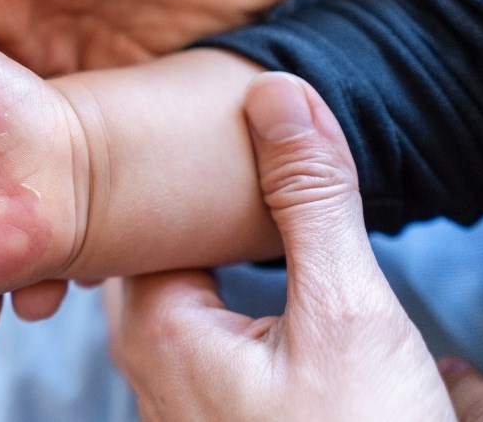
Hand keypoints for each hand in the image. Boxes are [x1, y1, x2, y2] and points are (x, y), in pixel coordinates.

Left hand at [107, 72, 454, 419]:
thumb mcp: (346, 313)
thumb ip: (311, 203)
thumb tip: (279, 93)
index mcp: (159, 332)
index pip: (136, 219)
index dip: (167, 168)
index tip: (198, 124)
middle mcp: (152, 370)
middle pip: (153, 255)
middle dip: (184, 208)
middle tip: (225, 151)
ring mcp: (181, 401)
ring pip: (177, 297)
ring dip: (208, 250)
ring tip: (247, 202)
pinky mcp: (218, 419)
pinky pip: (205, 337)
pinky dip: (227, 296)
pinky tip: (267, 286)